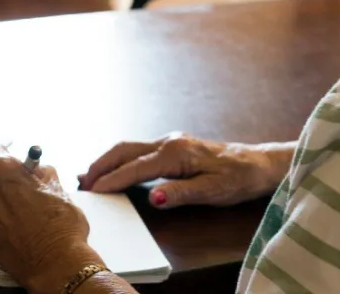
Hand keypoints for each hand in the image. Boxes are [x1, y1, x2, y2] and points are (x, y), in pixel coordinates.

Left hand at [0, 145, 104, 293]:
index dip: (3, 155)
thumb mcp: (58, 187)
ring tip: (9, 213)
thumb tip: (35, 170)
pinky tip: (6, 230)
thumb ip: (40, 173)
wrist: (54, 262)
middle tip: (12, 191)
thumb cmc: (60, 223)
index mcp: (3, 169)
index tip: (8, 162)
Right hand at [78, 133, 294, 208]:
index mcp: (175, 153)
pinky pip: (138, 151)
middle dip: (100, 166)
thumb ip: (182, 194)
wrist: (258, 164)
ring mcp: (169, 142)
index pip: (135, 168)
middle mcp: (168, 142)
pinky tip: (113, 169)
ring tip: (88, 177)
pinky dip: (120, 160)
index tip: (91, 192)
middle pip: (124, 150)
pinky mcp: (172, 146)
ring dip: (107, 161)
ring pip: (129, 148)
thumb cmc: (238, 179)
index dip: (111, 181)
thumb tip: (155, 198)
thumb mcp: (213, 191)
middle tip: (81, 184)